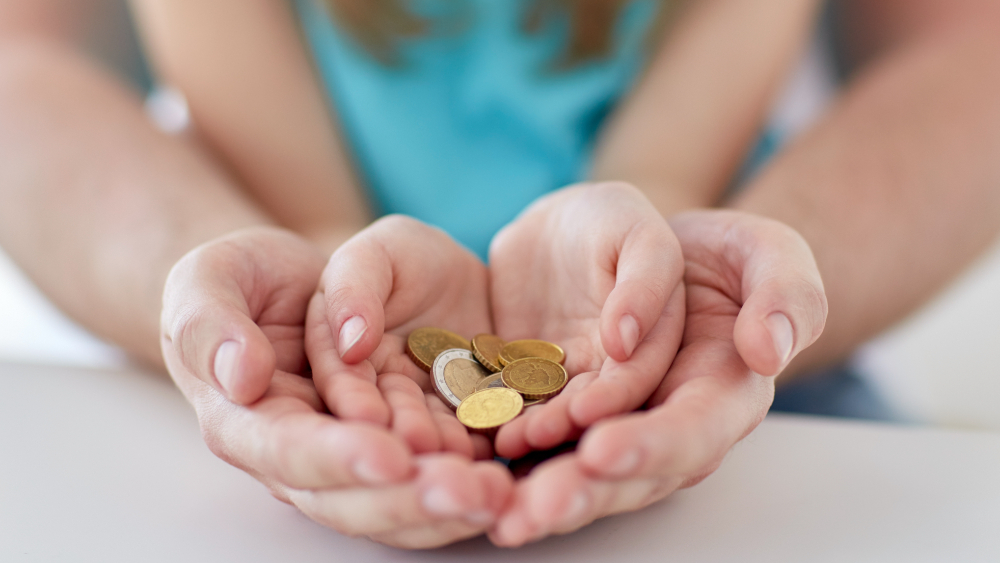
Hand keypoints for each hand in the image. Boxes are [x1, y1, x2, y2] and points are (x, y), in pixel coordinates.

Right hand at [161, 227, 510, 548]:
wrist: (300, 280)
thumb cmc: (250, 278)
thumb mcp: (213, 277)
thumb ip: (210, 321)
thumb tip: (242, 376)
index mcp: (249, 422)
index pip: (290, 452)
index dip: (339, 458)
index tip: (389, 454)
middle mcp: (304, 455)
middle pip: (354, 498)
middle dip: (412, 499)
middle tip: (470, 492)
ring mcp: (358, 454)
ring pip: (400, 501)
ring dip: (451, 504)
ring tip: (503, 493)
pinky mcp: (404, 440)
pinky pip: (437, 473)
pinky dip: (473, 479)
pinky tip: (513, 476)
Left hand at [489, 183, 685, 457]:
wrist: (562, 220)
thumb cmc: (616, 219)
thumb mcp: (643, 235)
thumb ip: (648, 281)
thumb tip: (625, 342)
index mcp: (673, 349)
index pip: (652, 386)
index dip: (620, 402)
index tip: (586, 412)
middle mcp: (628, 376)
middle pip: (602, 412)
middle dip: (568, 429)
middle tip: (532, 438)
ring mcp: (579, 380)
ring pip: (560, 413)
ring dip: (533, 430)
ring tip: (503, 440)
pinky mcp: (536, 379)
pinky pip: (520, 399)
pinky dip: (503, 411)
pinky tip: (479, 421)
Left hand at [489, 209, 826, 545]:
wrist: (644, 243)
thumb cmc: (712, 250)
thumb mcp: (762, 249)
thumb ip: (784, 292)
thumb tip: (768, 349)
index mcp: (723, 393)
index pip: (693, 432)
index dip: (651, 446)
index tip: (603, 449)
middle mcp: (665, 422)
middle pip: (628, 472)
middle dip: (580, 492)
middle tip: (532, 510)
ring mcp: (612, 422)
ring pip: (575, 468)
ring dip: (535, 491)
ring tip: (495, 506)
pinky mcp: (564, 407)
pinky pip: (535, 438)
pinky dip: (506, 453)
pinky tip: (470, 463)